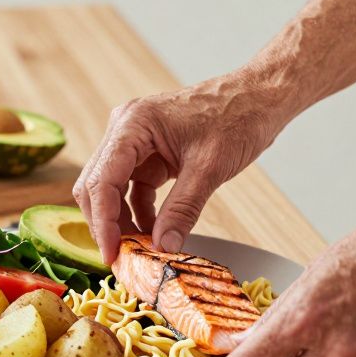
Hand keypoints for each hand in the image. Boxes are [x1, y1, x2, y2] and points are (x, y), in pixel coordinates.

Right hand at [74, 67, 292, 263]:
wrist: (258, 98)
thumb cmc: (238, 118)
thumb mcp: (210, 168)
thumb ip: (182, 209)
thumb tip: (162, 246)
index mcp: (134, 124)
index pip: (102, 180)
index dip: (103, 222)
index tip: (112, 254)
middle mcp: (126, 129)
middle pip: (97, 185)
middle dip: (106, 224)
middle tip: (121, 259)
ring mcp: (135, 141)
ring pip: (111, 189)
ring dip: (121, 221)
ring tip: (139, 251)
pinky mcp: (148, 153)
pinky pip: (133, 189)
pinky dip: (138, 213)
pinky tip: (154, 233)